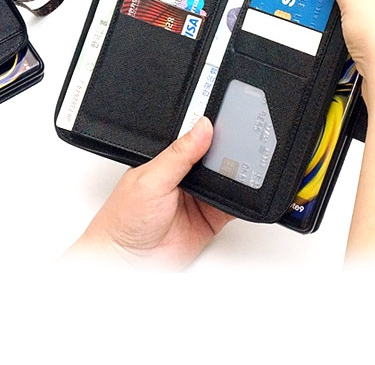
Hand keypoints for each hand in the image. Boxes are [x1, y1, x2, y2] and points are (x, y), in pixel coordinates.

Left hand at [68, 118, 232, 269]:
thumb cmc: (126, 217)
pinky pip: (234, 204)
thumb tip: (201, 127)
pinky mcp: (211, 217)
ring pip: (227, 178)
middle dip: (229, 149)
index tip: (228, 114)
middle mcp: (184, 175)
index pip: (193, 136)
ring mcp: (199, 196)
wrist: (129, 259)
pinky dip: (243, 199)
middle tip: (244, 141)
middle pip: (214, 155)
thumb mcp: (151, 178)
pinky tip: (248, 190)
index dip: (209, 126)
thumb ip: (178, 154)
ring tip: (248, 164)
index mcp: (167, 158)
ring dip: (237, 173)